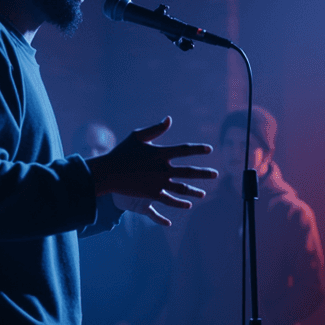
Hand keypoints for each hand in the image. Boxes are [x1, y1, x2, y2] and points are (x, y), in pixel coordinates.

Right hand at [88, 117, 216, 226]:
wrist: (108, 172)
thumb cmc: (122, 152)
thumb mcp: (138, 136)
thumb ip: (156, 129)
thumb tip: (169, 119)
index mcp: (161, 152)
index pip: (185, 150)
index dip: (198, 149)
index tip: (209, 150)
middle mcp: (162, 168)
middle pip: (189, 171)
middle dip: (204, 173)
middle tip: (216, 175)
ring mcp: (158, 182)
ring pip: (182, 188)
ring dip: (195, 191)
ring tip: (204, 193)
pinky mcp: (152, 194)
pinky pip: (170, 199)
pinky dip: (180, 203)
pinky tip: (188, 204)